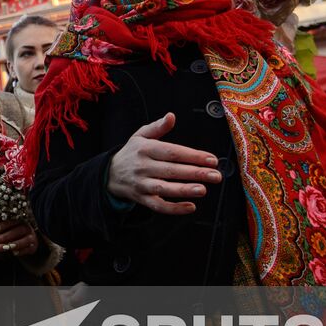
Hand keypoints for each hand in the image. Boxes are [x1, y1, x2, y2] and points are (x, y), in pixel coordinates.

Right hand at [106, 112, 220, 214]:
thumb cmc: (131, 153)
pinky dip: (174, 208)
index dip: (192, 156)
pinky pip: (158, 206)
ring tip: (203, 189)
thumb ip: (158, 127)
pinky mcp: (142, 199)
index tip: (211, 159)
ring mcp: (142, 184)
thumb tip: (171, 116)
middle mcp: (143, 167)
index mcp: (145, 149)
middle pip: (171, 170)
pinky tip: (190, 207)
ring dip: (184, 190)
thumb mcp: (140, 136)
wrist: (110, 174)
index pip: (172, 152)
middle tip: (215, 175)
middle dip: (195, 173)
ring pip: (165, 189)